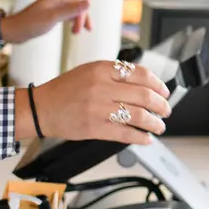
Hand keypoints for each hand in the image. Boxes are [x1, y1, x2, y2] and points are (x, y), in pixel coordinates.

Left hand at [0, 0, 91, 43]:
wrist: (13, 31)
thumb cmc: (31, 24)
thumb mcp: (54, 17)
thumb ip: (72, 10)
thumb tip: (89, 2)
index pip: (78, 4)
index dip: (82, 16)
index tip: (81, 30)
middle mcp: (55, 0)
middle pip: (76, 7)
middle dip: (81, 19)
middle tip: (83, 32)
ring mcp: (52, 7)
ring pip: (71, 12)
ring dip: (76, 21)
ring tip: (76, 33)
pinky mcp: (48, 14)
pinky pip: (64, 16)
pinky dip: (69, 22)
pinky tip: (70, 29)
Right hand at [15, 60, 170, 144]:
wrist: (42, 108)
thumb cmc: (66, 90)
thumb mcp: (90, 71)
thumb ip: (115, 74)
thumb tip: (145, 83)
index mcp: (102, 70)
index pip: (141, 74)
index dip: (158, 85)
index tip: (164, 92)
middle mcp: (101, 87)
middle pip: (144, 96)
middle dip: (161, 106)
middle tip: (166, 110)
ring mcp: (98, 108)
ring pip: (138, 116)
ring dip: (154, 123)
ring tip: (159, 126)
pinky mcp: (94, 128)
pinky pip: (125, 133)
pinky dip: (140, 137)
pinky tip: (146, 139)